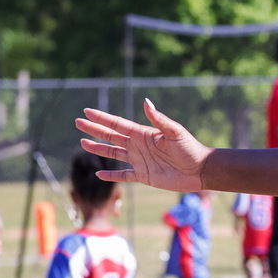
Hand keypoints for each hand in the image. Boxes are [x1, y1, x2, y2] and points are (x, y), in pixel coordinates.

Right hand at [76, 99, 210, 192]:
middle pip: (111, 136)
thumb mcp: (175, 132)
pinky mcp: (143, 175)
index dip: (102, 118)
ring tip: (83, 143)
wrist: (200, 170)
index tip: (87, 111)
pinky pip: (123, 175)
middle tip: (78, 123)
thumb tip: (145, 102)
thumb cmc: (190, 149)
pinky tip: (99, 173)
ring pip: (113, 153)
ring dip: (99, 148)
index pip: (118, 124)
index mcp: (144, 134)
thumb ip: (159, 119)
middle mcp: (139, 146)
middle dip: (94, 130)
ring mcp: (140, 161)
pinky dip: (111, 175)